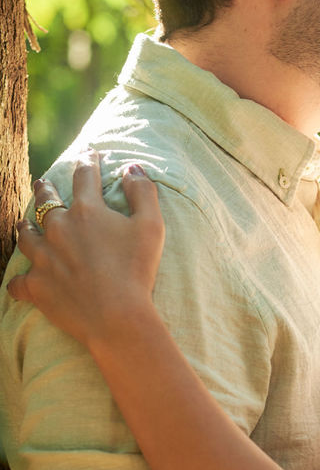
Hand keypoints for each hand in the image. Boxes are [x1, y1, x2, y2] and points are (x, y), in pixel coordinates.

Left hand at [7, 150, 164, 349]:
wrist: (116, 316)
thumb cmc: (137, 270)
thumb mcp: (151, 226)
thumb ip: (143, 192)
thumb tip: (132, 168)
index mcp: (87, 211)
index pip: (85, 177)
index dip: (88, 161)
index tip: (88, 153)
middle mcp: (58, 229)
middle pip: (46, 202)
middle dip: (46, 189)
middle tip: (43, 182)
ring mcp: (43, 258)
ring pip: (25, 236)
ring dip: (25, 226)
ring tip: (23, 223)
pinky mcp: (36, 287)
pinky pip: (18, 282)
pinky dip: (19, 281)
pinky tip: (19, 281)